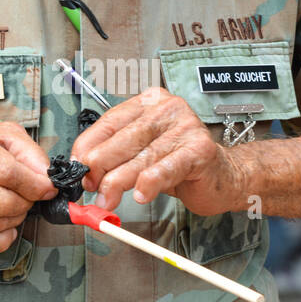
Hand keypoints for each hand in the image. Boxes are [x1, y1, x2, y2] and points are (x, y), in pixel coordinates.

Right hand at [0, 121, 56, 254]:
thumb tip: (46, 177)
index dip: (35, 185)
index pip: (9, 172)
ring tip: (13, 207)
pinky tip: (6, 229)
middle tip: (27, 197)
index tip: (48, 189)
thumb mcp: (0, 134)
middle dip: (25, 203)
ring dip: (14, 219)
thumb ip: (28, 151)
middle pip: (3, 201)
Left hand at [71, 88, 242, 215]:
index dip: (88, 146)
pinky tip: (141, 195)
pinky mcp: (199, 150)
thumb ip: (115, 155)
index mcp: (149, 102)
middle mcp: (168, 109)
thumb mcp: (142, 153)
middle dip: (100, 167)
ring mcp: (186, 127)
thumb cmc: (180, 162)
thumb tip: (83, 168)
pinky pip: (166, 168)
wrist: (223, 176)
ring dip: (119, 182)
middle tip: (90, 187)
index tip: (77, 167)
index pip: (110, 121)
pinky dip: (150, 183)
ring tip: (108, 199)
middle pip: (123, 139)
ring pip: (141, 157)